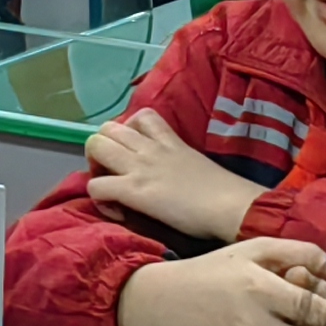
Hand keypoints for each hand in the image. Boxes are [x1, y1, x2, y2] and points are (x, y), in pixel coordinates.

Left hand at [84, 108, 265, 242]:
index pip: (139, 116)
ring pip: (96, 146)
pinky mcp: (134, 190)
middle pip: (108, 128)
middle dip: (103, 147)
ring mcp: (140, 167)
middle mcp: (150, 148)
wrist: (231, 205)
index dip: (128, 132)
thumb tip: (170, 175)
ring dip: (94, 166)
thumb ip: (179, 160)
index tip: (134, 154)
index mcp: (169, 140)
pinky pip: (97, 185)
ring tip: (108, 185)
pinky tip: (115, 210)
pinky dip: (99, 198)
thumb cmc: (224, 190)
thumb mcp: (197, 163)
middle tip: (113, 171)